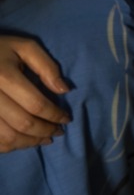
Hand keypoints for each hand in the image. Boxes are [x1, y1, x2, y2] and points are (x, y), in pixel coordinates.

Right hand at [0, 36, 70, 152]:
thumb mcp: (24, 47)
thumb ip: (46, 67)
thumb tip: (64, 90)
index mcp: (3, 76)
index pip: (36, 104)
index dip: (55, 115)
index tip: (66, 119)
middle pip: (22, 123)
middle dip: (45, 131)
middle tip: (58, 131)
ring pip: (7, 137)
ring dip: (29, 143)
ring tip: (44, 139)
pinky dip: (9, 146)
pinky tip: (22, 142)